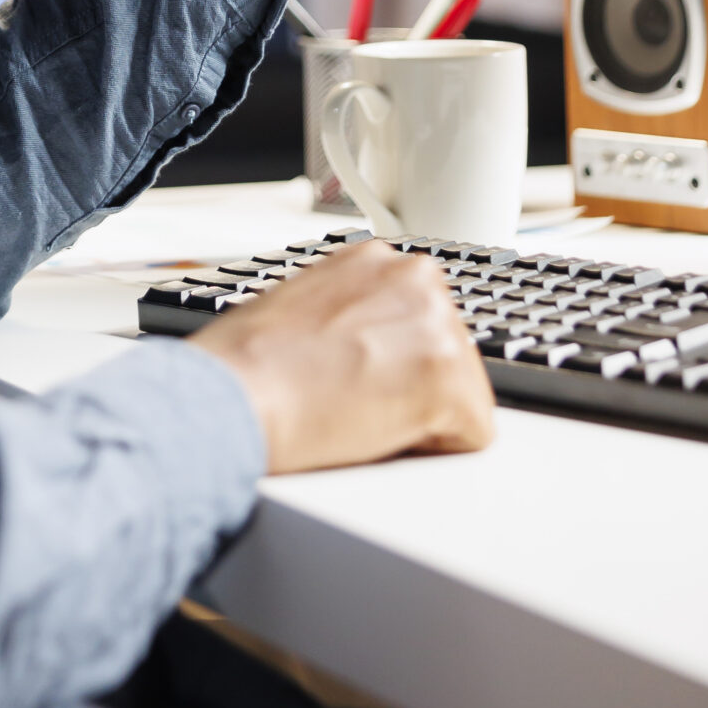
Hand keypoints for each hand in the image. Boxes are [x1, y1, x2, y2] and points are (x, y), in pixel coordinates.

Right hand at [190, 237, 493, 471]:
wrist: (234, 393)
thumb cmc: (245, 364)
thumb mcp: (302, 306)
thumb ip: (350, 311)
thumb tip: (369, 345)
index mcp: (374, 259)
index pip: (419, 320)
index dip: (390, 361)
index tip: (359, 376)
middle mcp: (414, 276)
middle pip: (448, 354)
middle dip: (412, 386)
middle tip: (353, 400)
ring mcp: (437, 323)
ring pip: (463, 394)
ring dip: (421, 416)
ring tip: (357, 413)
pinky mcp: (451, 376)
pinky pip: (473, 434)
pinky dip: (433, 448)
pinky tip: (377, 433)